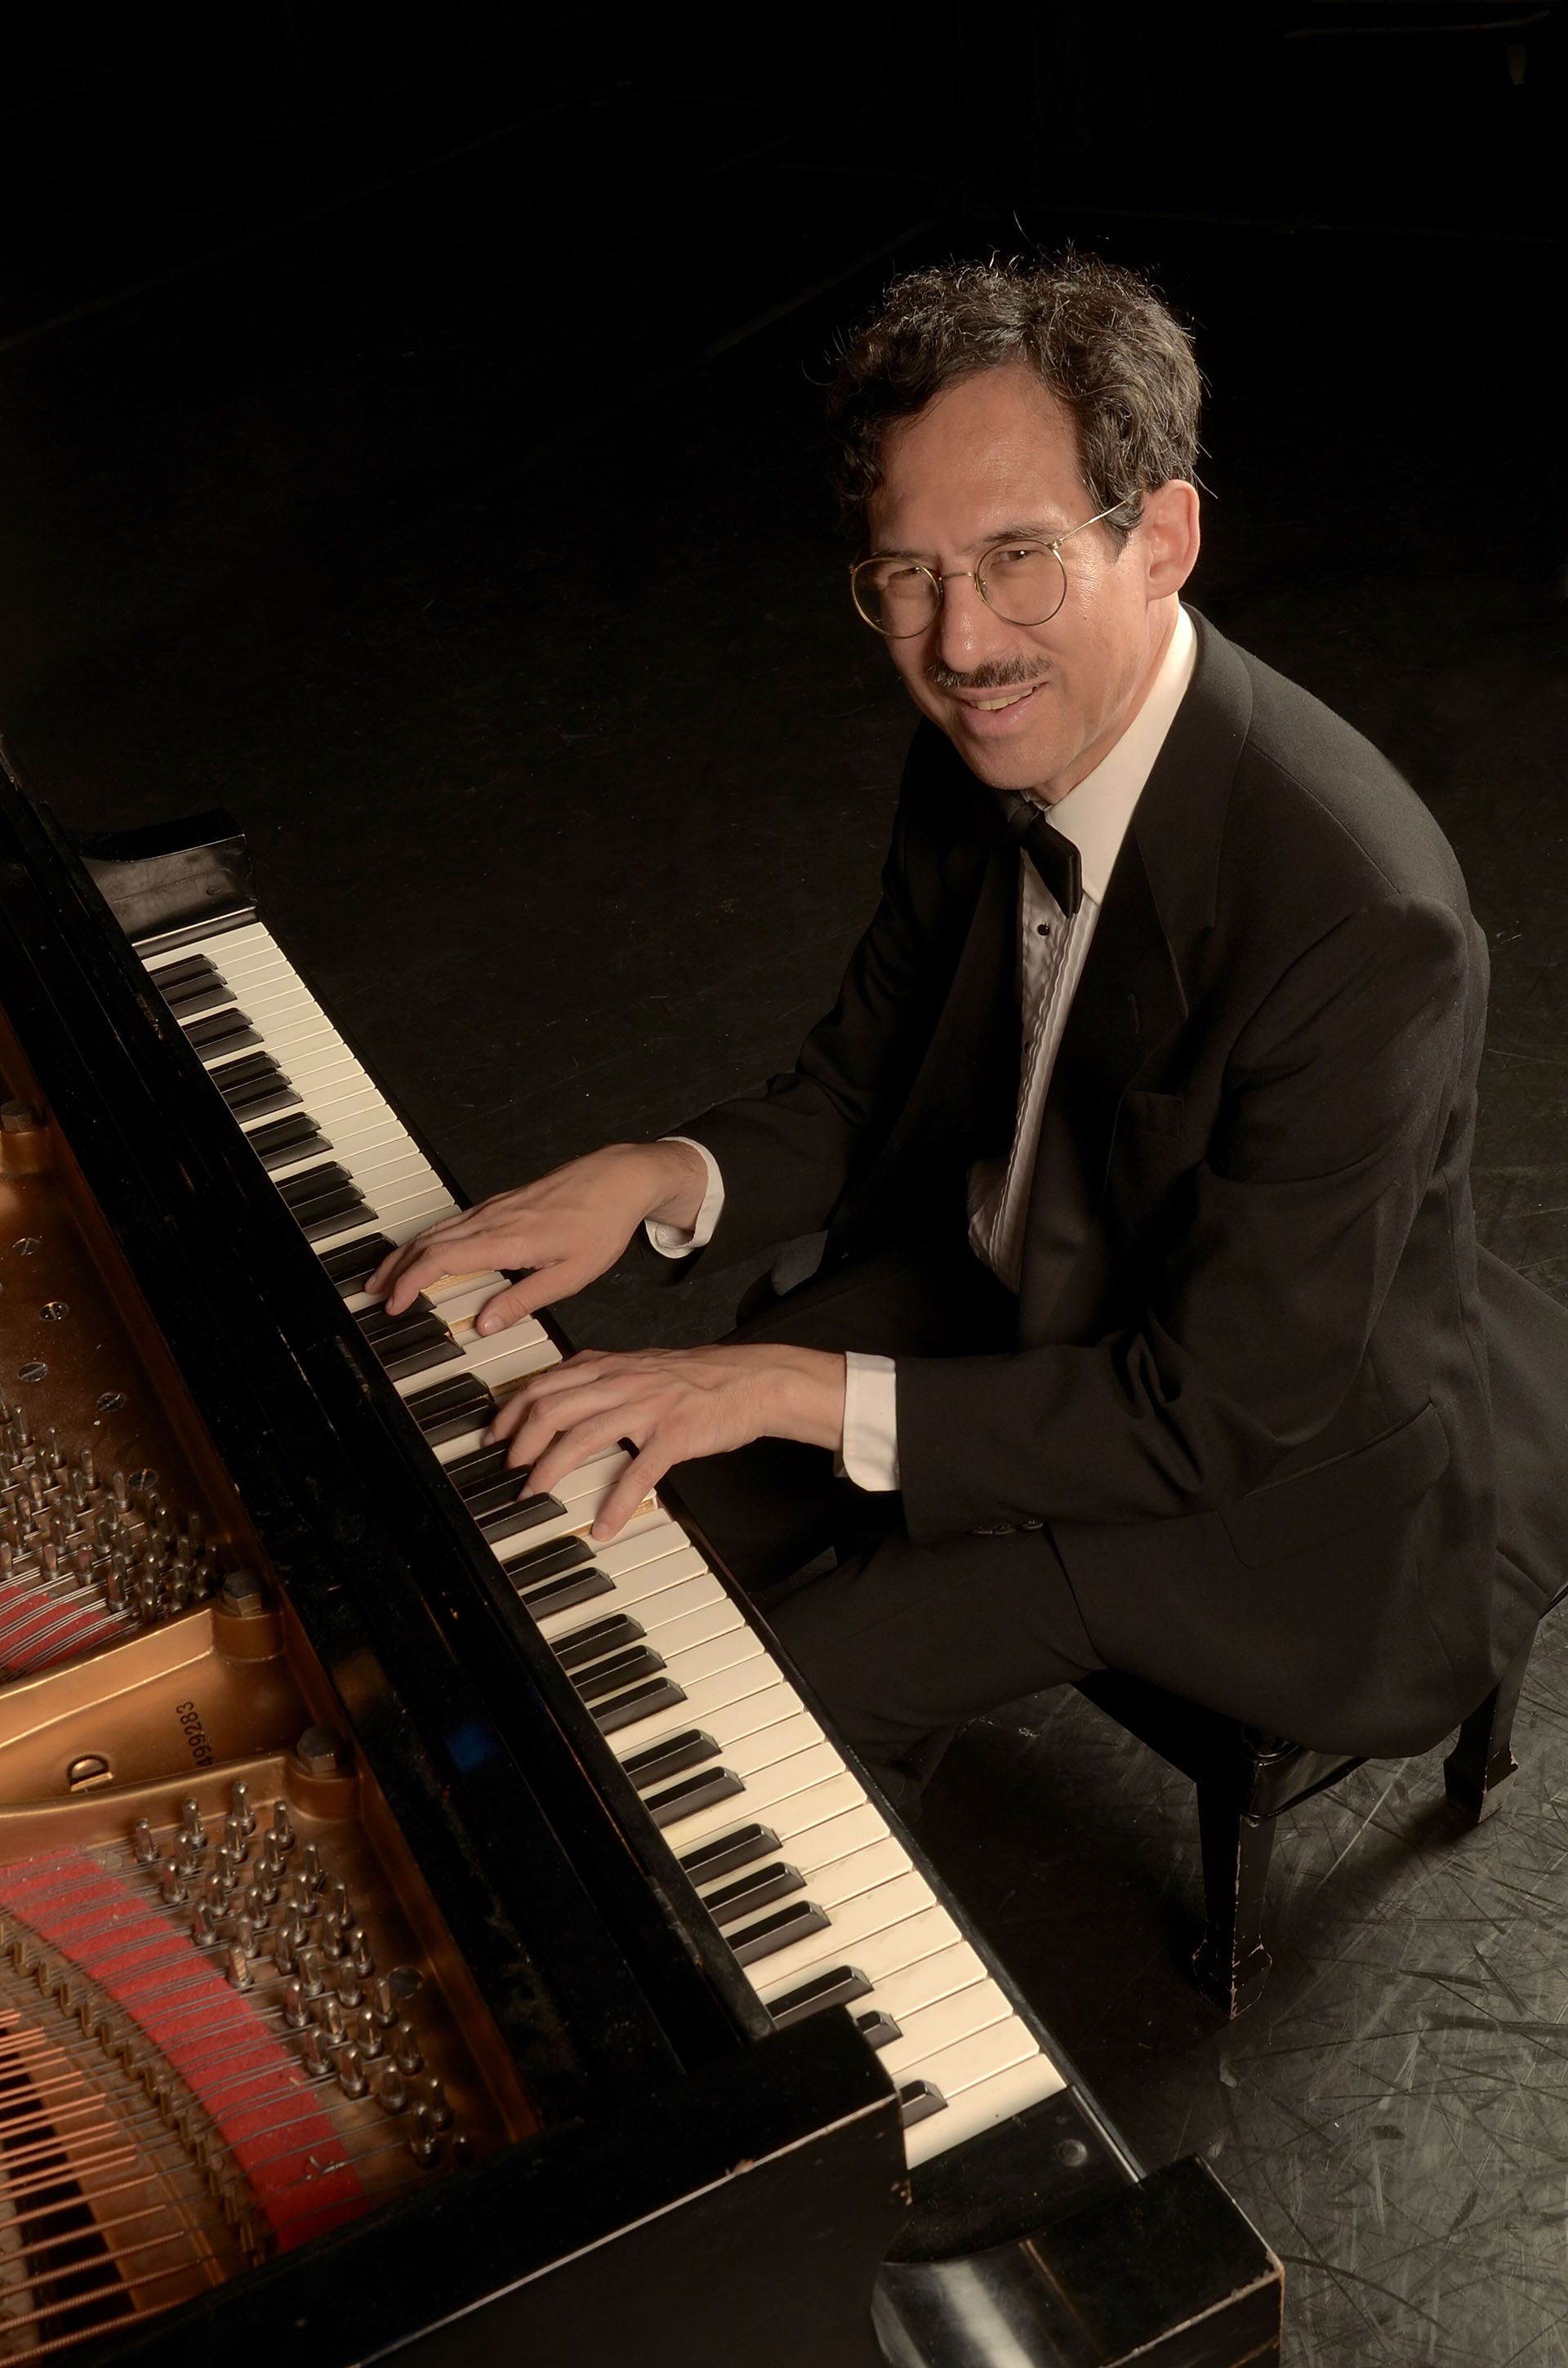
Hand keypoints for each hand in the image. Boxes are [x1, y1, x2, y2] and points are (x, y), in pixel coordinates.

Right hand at [363, 1140, 708, 1330]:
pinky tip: (424, 1251)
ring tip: (386, 1277)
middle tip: (376, 1296)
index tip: (396, 1305)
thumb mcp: (569, 1277)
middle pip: (428, 1243)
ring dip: (406, 1253)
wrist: (618, 1179)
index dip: (411, 1283)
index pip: (441, 1261)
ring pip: (436, 1230)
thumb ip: (523, 1301)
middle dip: (396, 1270)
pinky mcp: (500, 1203)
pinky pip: (452, 1222)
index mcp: (506, 1239)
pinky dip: (428, 1240)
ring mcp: (493, 1208)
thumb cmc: (599, 1225)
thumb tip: (484, 1325)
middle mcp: (492, 1220)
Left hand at [487, 1342, 846, 1539]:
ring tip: (536, 1492)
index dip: (512, 1410)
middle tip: (509, 1469)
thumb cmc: (700, 1378)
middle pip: (552, 1407)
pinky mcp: (673, 1436)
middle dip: (521, 1441)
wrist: (752, 1379)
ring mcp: (647, 1408)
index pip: (546, 1382)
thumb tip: (564, 1391)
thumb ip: (604, 1376)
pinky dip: (615, 1504)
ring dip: (550, 1468)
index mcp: (612, 1366)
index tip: (495, 1435)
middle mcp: (622, 1382)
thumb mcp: (642, 1366)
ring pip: (582, 1436)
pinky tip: (605, 1526)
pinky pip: (637, 1473)